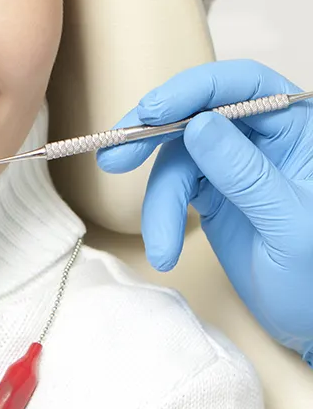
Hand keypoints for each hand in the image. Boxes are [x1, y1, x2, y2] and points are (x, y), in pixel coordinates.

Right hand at [97, 60, 312, 362]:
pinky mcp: (209, 188)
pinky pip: (172, 186)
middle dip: (152, 134)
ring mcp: (231, 161)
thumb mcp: (289, 224)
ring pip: (175, 156)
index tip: (154, 110)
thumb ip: (246, 173)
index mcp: (294, 127)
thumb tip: (198, 126)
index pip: (242, 85)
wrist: (312, 324)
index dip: (195, 88)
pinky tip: (163, 246)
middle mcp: (259, 135)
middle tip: (116, 153)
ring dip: (157, 197)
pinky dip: (160, 214)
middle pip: (195, 110)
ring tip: (157, 240)